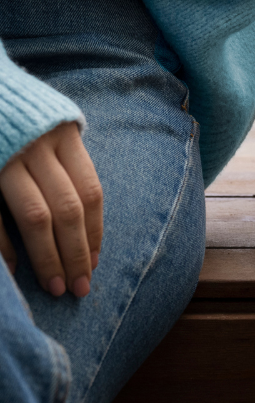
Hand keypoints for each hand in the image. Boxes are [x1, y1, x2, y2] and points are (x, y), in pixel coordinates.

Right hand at [0, 122, 101, 297]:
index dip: (94, 230)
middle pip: (68, 209)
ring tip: (56, 286)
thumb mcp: (50, 130)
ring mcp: (7, 160)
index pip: (89, 191)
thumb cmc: (19, 119)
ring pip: (36, 216)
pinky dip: (6, 247)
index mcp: (64, 136)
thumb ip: (66, 162)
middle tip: (80, 287)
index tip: (94, 262)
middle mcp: (38, 148)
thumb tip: (86, 218)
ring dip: (48, 256)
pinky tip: (16, 270)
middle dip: (76, 252)